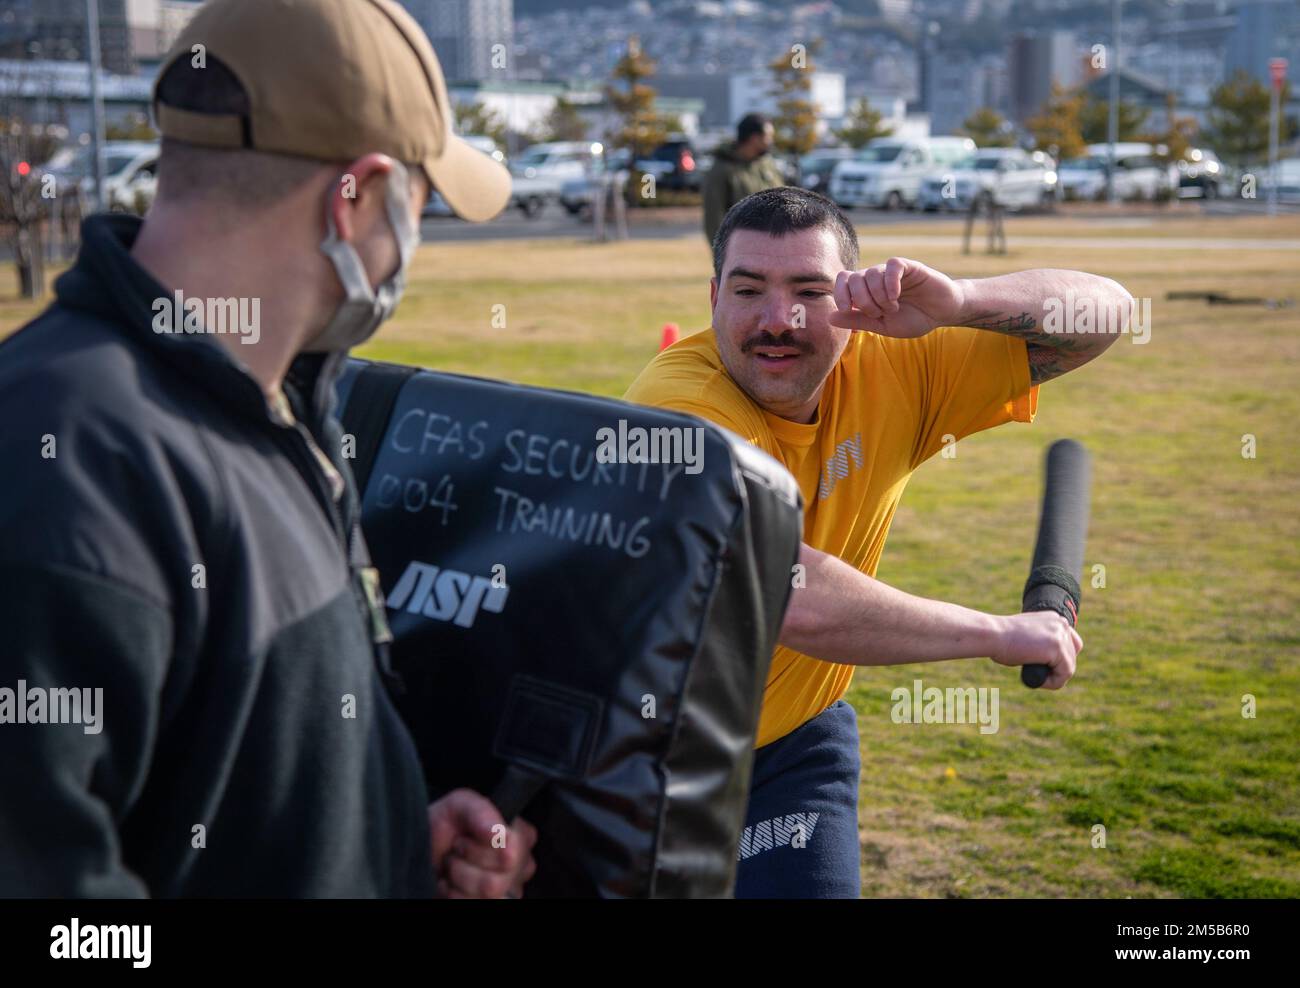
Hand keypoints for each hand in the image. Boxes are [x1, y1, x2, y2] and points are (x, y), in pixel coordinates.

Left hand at [428, 789, 537, 898]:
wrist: (424, 846)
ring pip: (487, 896)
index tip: (464, 837)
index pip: (512, 851)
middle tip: (456, 851)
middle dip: (465, 865)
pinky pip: (474, 906)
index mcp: (521, 836)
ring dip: (459, 880)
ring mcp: (508, 889)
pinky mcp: (491, 903)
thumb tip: (498, 833)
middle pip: (497, 881)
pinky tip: (452, 883)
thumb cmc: (446, 825)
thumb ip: (480, 811)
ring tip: (452, 867)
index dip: (481, 847)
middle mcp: (521, 866)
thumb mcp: (459, 805)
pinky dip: (454, 895)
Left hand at [829, 257, 964, 336]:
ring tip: (893, 308)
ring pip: (871, 274)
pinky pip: (892, 266)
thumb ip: (857, 320)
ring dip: (878, 297)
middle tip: (878, 314)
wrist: (942, 314)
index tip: (846, 309)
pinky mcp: (909, 266)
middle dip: (861, 301)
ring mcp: (891, 271)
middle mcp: (876, 278)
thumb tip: (829, 317)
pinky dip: (889, 283)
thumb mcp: (882, 326)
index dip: (839, 293)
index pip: (843, 280)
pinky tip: (896, 296)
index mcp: (866, 290)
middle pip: (853, 278)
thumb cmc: (913, 319)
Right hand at [988, 611, 1081, 689]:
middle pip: (1072, 655)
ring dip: (1054, 678)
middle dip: (1058, 669)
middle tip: (1039, 673)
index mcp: (1054, 618)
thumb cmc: (1000, 638)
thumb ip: (1040, 641)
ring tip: (1036, 678)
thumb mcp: (1027, 636)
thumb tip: (1048, 658)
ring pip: (1069, 667)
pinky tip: (1038, 681)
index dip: (1059, 659)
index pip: (1070, 643)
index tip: (1044, 666)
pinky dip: (1052, 682)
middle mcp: (1061, 623)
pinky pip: (1064, 674)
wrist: (992, 635)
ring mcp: (1061, 635)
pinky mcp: (1058, 648)